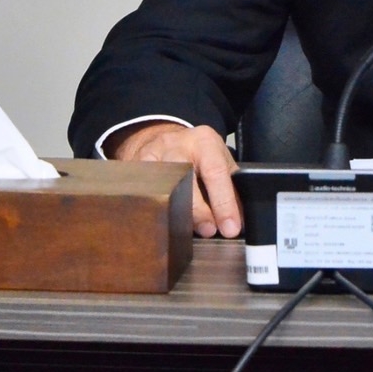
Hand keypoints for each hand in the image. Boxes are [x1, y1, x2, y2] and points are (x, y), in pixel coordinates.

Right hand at [108, 122, 240, 237]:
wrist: (163, 139)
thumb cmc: (197, 154)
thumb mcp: (218, 158)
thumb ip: (230, 185)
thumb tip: (239, 220)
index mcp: (204, 142)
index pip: (216, 172)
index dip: (224, 203)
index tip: (230, 228)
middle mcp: (176, 146)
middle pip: (185, 180)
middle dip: (198, 212)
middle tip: (208, 232)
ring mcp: (151, 156)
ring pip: (161, 188)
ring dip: (174, 214)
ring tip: (182, 232)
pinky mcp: (133, 167)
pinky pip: (142, 193)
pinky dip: (153, 211)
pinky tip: (161, 224)